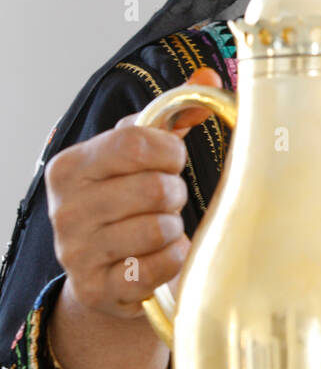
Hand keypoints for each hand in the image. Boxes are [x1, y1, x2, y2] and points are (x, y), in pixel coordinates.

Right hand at [45, 67, 222, 319]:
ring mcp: (77, 253)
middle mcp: (65, 209)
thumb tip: (207, 79)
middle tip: (166, 200)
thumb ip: (172, 114)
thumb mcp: (139, 155)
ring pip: (159, 228)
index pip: (134, 142)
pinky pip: (159, 266)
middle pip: (154, 187)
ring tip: (160, 227)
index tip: (172, 160)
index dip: (169, 150)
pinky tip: (162, 254)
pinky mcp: (97, 289)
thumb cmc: (126, 202)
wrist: (102, 275)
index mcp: (70, 166)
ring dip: (173, 227)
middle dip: (174, 192)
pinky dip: (173, 258)